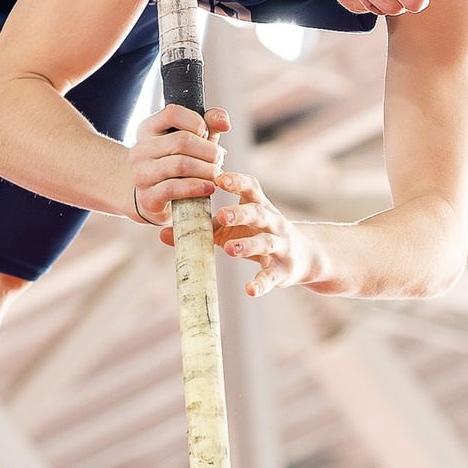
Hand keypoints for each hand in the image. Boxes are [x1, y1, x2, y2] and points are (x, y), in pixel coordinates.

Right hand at [130, 104, 227, 225]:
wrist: (151, 199)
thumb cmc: (174, 165)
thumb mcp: (191, 141)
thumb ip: (209, 125)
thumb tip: (224, 123)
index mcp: (148, 129)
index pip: (172, 113)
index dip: (196, 122)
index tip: (206, 134)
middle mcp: (140, 150)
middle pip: (182, 141)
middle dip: (208, 150)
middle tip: (218, 158)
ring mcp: (141, 174)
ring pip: (180, 165)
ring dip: (206, 170)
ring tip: (216, 174)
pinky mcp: (147, 197)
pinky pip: (175, 188)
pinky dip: (197, 187)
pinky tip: (209, 187)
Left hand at [195, 172, 311, 295]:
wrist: (304, 256)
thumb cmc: (259, 234)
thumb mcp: (233, 229)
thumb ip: (204, 228)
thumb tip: (163, 234)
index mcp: (260, 207)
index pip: (251, 188)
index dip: (237, 181)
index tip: (220, 178)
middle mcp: (273, 222)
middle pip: (259, 213)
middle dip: (241, 212)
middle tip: (221, 214)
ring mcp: (280, 246)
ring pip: (266, 242)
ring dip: (248, 245)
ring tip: (229, 249)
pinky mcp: (283, 270)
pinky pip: (271, 276)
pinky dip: (261, 283)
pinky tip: (249, 290)